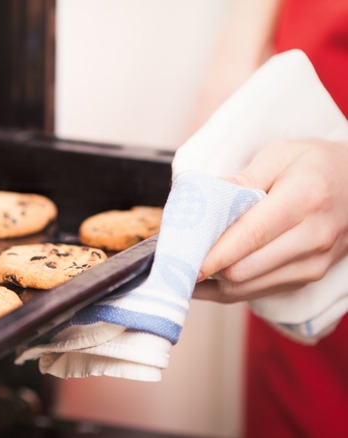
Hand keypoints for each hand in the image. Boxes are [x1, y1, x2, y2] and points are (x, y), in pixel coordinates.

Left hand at [193, 139, 347, 302]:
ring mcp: (313, 264)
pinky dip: (226, 288)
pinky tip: (204, 277)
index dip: (214, 253)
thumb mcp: (280, 154)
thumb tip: (205, 202)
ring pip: (247, 288)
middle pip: (245, 269)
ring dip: (211, 283)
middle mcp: (313, 237)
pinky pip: (256, 292)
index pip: (251, 235)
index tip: (182, 260)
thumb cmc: (315, 165)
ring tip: (183, 268)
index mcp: (304, 199)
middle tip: (173, 259)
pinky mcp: (307, 278)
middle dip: (204, 267)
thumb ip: (241, 179)